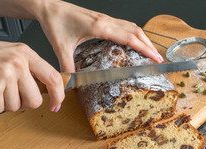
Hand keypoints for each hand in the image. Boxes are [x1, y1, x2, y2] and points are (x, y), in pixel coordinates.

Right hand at [0, 40, 63, 112]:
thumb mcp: (10, 54)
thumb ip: (29, 69)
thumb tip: (48, 91)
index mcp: (25, 53)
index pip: (53, 78)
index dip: (57, 96)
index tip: (55, 105)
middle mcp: (17, 62)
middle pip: (34, 101)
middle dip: (22, 103)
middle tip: (8, 93)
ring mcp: (4, 74)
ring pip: (15, 107)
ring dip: (3, 103)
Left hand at [35, 1, 162, 71]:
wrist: (48, 6)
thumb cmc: (55, 21)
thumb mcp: (61, 47)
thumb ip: (67, 67)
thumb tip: (70, 84)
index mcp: (101, 27)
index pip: (130, 38)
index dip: (145, 49)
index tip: (155, 58)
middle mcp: (107, 21)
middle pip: (136, 31)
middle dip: (149, 45)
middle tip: (158, 58)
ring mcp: (106, 18)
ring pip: (132, 26)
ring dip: (143, 38)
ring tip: (150, 51)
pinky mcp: (102, 19)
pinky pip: (124, 25)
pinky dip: (134, 34)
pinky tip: (133, 42)